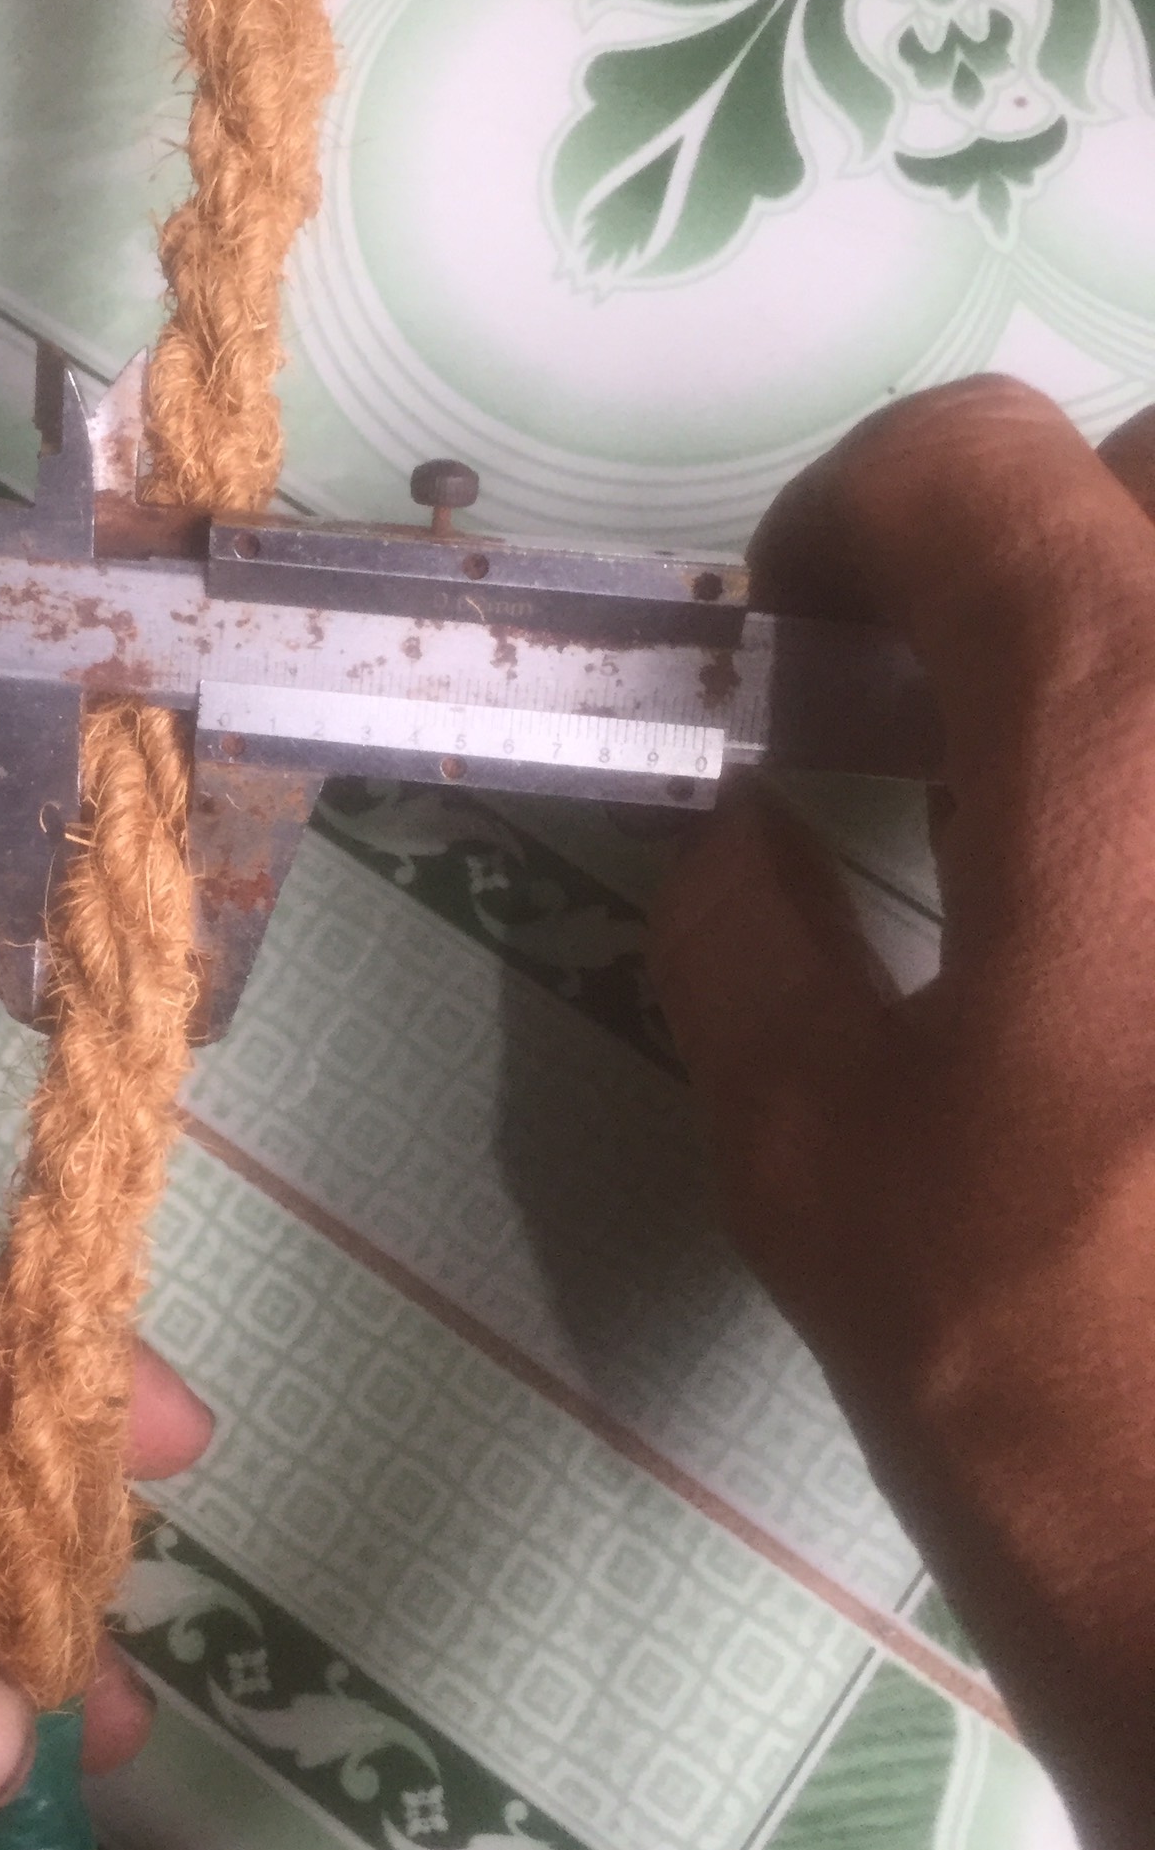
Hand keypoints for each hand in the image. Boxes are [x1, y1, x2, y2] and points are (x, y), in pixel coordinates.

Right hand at [650, 378, 1154, 1849]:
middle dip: (1054, 552)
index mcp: (1120, 726)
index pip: (978, 467)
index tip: (804, 635)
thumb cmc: (1076, 1382)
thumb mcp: (820, 1164)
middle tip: (971, 711)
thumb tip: (735, 825)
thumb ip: (741, 937)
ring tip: (1099, 828)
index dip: (854, 517)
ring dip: (1142, 668)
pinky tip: (1148, 947)